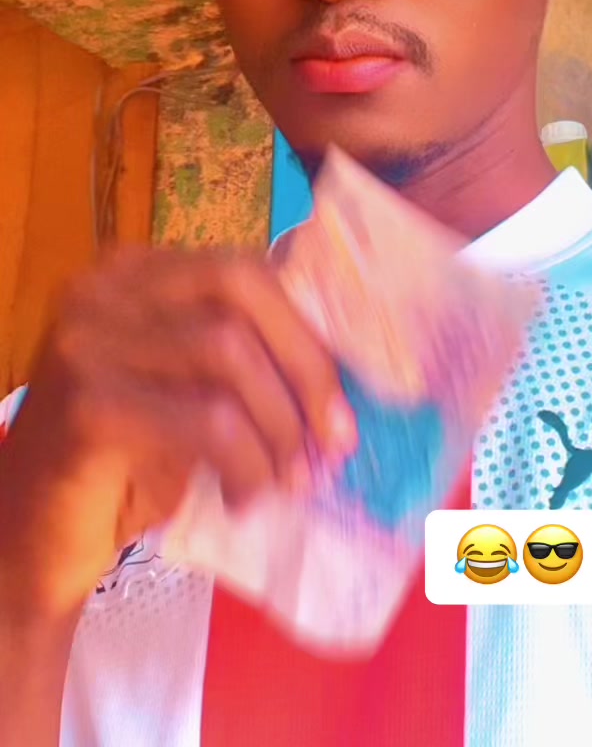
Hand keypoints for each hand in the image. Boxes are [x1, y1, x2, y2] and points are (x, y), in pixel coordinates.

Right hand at [0, 245, 354, 618]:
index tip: (342, 396)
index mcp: (132, 272)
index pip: (242, 267)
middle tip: (334, 439)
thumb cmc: (123, 464)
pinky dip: (246, 462)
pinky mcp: (89, 402)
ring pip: (228, 354)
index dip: (305, 327)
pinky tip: (244, 498)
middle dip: (304, 365)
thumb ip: (243, 357)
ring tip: (288, 480)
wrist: (34, 540)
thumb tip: (342, 363)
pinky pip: (205, 419)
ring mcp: (88, 340)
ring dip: (278, 426)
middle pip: (239, 289)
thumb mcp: (188, 392)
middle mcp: (103, 289)